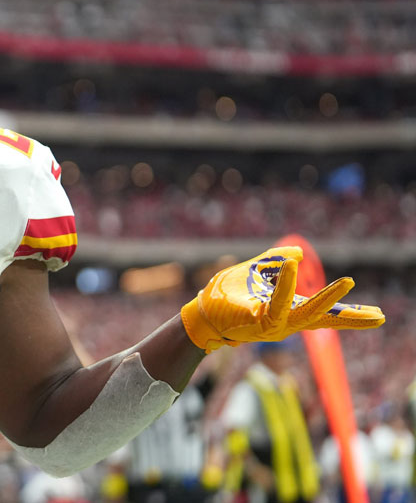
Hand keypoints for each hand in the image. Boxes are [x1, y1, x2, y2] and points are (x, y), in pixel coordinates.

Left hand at [180, 246, 383, 352]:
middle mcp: (286, 322)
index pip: (325, 314)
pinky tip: (293, 268)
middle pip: (325, 321)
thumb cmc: (226, 296)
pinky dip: (286, 286)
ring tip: (348, 284)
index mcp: (289, 312)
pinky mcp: (256, 323)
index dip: (349, 314)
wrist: (200, 313)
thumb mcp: (255, 273)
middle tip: (380, 316)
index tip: (378, 315)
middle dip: (351, 318)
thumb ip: (276, 262)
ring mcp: (273, 325)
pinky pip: (276, 304)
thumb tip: (298, 256)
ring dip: (327, 299)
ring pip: (306, 314)